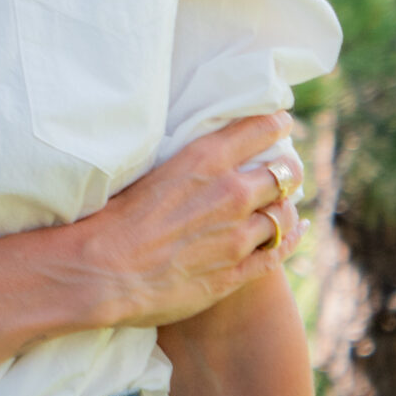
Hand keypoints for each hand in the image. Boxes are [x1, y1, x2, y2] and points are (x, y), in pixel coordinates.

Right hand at [65, 113, 305, 328]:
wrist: (99, 271)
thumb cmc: (110, 217)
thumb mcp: (149, 169)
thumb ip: (186, 162)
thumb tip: (199, 153)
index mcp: (205, 160)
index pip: (262, 128)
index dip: (277, 124)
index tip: (281, 123)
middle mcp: (230, 193)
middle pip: (284, 172)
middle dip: (289, 168)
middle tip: (286, 168)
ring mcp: (236, 235)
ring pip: (284, 213)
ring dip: (285, 207)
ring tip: (282, 203)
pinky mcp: (235, 272)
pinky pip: (278, 251)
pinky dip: (291, 238)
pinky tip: (296, 230)